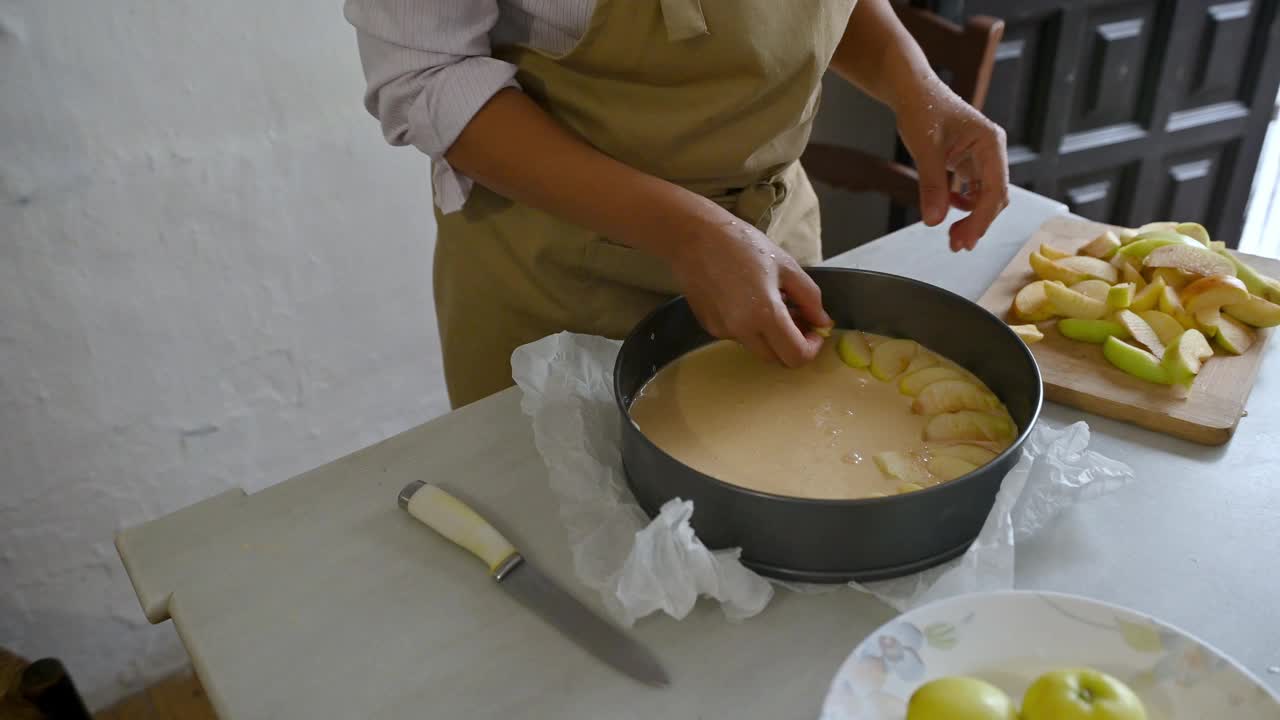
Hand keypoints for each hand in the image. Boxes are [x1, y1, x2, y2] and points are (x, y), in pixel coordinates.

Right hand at [667, 206, 832, 366]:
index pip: (796, 356)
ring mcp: (722, 331)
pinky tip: (747, 299)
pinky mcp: (709, 326)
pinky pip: (738, 336)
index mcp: (765, 314)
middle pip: (777, 359)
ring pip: (758, 348)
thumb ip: (810, 298)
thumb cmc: (743, 244)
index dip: (812, 348)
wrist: (693, 237)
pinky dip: (751, 327)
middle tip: (797, 317)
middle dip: (792, 344)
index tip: (814, 330)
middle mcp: (742, 331)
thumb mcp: (786, 266)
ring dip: (771, 336)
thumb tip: (823, 322)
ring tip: (772, 302)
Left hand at [895, 79, 1009, 251]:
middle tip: (956, 245)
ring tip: (952, 237)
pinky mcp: (967, 163)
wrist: (912, 91)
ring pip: (984, 197)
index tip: (966, 240)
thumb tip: (934, 221)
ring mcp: (980, 158)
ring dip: (971, 218)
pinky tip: (946, 209)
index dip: (982, 219)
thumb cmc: (922, 108)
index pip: (995, 190)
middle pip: (994, 197)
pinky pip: (971, 191)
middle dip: (977, 223)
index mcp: (990, 143)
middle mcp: (990, 151)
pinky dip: (961, 205)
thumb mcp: (925, 148)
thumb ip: (932, 185)